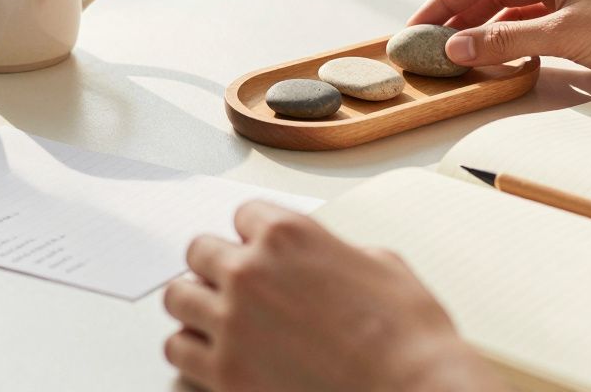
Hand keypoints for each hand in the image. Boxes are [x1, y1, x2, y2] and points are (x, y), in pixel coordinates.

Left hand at [163, 201, 503, 391]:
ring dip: (198, 306)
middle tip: (237, 286)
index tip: (262, 251)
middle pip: (199, 252)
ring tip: (219, 319)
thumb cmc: (407, 336)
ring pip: (178, 299)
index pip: (244, 216)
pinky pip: (177, 350)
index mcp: (289, 236)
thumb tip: (327, 259)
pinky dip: (192, 351)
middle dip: (218, 266)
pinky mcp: (224, 373)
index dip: (257, 236)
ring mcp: (232, 323)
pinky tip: (215, 355)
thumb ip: (335, 252)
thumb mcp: (382, 265)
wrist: (413, 391)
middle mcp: (250, 272)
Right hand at [410, 0, 590, 95]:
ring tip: (454, 56)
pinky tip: (494, 60)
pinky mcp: (581, 25)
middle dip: (458, 17)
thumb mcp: (562, 35)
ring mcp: (569, 0)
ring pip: (510, 12)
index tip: (418, 26)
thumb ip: (504, 41)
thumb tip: (456, 49)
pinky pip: (530, 30)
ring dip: (482, 32)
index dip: (444, 1)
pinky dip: (508, 44)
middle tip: (428, 44)